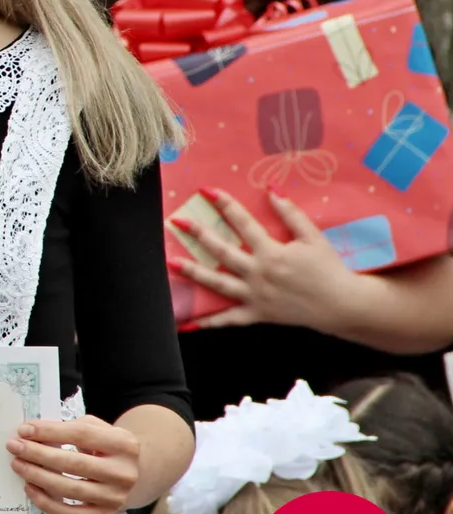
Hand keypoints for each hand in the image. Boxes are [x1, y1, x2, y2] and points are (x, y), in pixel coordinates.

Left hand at [6, 415, 139, 513]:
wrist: (128, 474)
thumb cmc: (103, 447)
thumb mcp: (95, 429)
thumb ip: (67, 428)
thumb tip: (30, 434)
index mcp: (124, 444)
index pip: (81, 434)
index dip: (50, 431)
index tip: (24, 429)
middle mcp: (124, 473)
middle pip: (74, 463)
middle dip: (39, 454)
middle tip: (14, 446)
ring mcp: (116, 498)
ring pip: (70, 489)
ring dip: (38, 476)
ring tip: (18, 465)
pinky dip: (46, 502)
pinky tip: (30, 488)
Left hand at [168, 186, 360, 331]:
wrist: (342, 305)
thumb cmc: (328, 269)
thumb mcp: (313, 237)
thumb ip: (291, 214)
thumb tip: (270, 191)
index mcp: (271, 253)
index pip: (242, 223)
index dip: (225, 205)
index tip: (207, 191)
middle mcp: (258, 273)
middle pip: (221, 251)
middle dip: (198, 234)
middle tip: (177, 221)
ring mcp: (254, 296)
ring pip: (217, 283)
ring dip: (193, 273)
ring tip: (171, 262)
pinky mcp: (256, 314)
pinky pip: (228, 319)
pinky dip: (209, 321)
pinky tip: (187, 322)